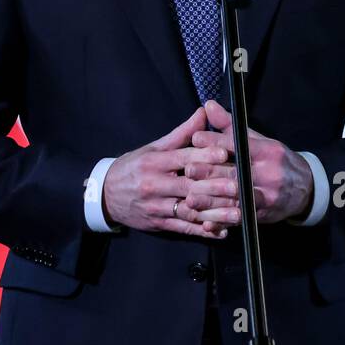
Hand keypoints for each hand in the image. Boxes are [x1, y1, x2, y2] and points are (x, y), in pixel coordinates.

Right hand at [102, 107, 231, 238]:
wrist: (105, 194)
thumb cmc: (133, 167)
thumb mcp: (153, 147)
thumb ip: (181, 134)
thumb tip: (204, 113)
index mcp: (155, 162)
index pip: (182, 158)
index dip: (204, 156)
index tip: (225, 154)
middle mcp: (155, 185)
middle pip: (188, 186)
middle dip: (215, 187)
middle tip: (240, 186)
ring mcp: (156, 207)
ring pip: (188, 211)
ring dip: (214, 213)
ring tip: (237, 213)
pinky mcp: (158, 224)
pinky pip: (183, 228)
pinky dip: (202, 231)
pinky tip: (221, 232)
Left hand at [183, 99, 313, 231]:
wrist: (305, 189)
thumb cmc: (274, 160)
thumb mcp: (257, 139)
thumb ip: (229, 126)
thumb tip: (208, 105)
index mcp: (268, 152)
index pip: (241, 145)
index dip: (218, 142)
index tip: (196, 139)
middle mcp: (269, 174)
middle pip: (237, 173)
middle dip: (211, 172)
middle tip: (188, 170)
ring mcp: (267, 197)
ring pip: (237, 199)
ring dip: (213, 201)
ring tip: (190, 199)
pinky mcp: (263, 216)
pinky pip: (240, 219)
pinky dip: (223, 222)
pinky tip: (206, 223)